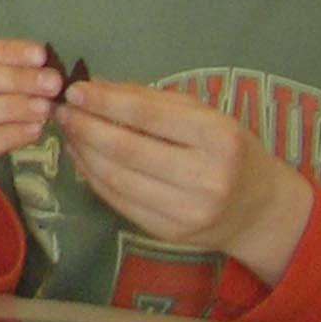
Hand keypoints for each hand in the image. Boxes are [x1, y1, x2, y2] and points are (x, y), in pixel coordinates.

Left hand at [56, 79, 312, 281]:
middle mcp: (205, 177)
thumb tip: (96, 87)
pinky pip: (118, 201)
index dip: (105, 102)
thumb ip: (151, 100)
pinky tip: (82, 157)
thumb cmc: (230, 151)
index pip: (148, 116)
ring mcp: (186, 211)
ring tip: (68, 131)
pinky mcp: (168, 234)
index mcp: (218, 137)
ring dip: (82, 152)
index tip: (75, 90)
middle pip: (126, 150)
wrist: (259, 210)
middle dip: (85, 127)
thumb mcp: (204, 115)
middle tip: (61, 111)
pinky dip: (93, 177)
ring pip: (115, 178)